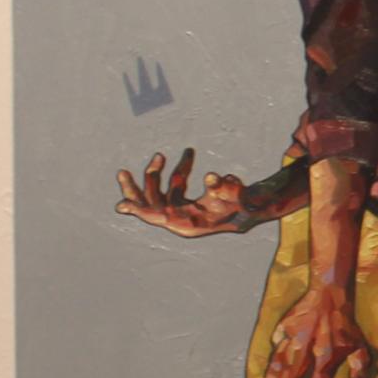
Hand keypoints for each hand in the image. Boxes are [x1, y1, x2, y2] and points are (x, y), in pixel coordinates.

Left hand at [114, 150, 251, 236]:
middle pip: (150, 205)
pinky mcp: (186, 203)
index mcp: (188, 223)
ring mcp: (182, 211)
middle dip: (135, 190)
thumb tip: (213, 175)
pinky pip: (173, 187)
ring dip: (157, 175)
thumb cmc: (247, 205)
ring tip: (160, 155)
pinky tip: (186, 154)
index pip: (158, 217)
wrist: (256, 209)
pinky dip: (176, 172)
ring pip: (158, 194)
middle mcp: (181, 219)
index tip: (121, 206)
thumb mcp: (238, 195)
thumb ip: (226, 187)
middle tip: (122, 172)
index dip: (140, 210)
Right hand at [263, 282, 376, 377]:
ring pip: (277, 367)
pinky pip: (275, 346)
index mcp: (326, 357)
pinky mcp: (283, 330)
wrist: (330, 294)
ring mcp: (292, 340)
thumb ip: (359, 375)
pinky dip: (271, 359)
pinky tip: (266, 375)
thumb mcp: (360, 349)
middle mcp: (306, 351)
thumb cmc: (347, 325)